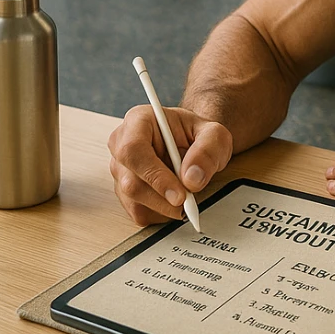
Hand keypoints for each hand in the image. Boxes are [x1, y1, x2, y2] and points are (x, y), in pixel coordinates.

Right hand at [108, 104, 232, 225]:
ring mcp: (120, 170)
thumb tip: (192, 179)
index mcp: (139, 120)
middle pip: (130, 182)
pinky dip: (162, 213)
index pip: (133, 150)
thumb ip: (208, 150)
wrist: (193, 144)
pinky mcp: (124, 192)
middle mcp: (122, 144)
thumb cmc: (197, 134)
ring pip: (134, 201)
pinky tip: (175, 198)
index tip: (180, 194)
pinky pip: (139, 213)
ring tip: (187, 194)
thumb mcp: (214, 134)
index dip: (155, 175)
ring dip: (165, 206)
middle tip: (189, 203)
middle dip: (163, 198)